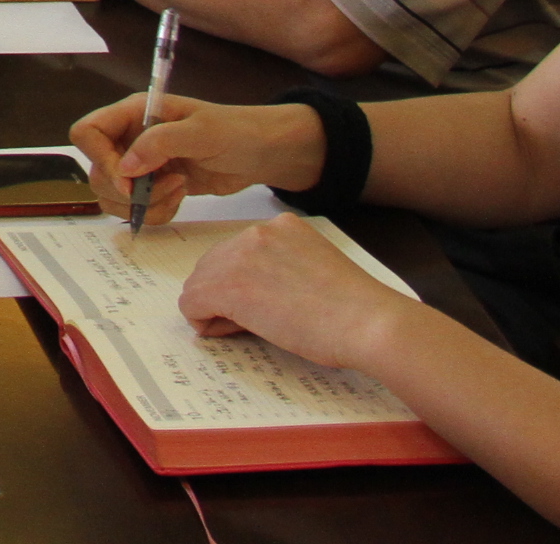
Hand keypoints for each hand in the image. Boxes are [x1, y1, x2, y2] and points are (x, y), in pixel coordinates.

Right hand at [67, 94, 324, 230]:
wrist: (265, 153)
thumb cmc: (237, 131)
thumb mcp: (202, 132)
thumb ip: (160, 144)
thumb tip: (125, 168)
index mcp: (135, 114)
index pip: (88, 133)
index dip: (99, 159)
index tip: (128, 181)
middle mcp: (131, 138)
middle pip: (97, 171)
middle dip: (128, 190)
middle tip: (166, 186)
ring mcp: (143, 165)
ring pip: (113, 195)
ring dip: (143, 204)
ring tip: (178, 192)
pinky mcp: (156, 187)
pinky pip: (136, 208)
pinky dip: (155, 213)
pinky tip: (180, 199)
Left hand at [177, 213, 416, 374]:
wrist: (368, 322)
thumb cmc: (355, 310)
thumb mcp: (314, 271)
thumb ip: (281, 269)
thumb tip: (253, 293)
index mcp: (281, 227)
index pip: (240, 253)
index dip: (245, 285)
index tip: (267, 306)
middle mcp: (256, 233)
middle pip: (214, 265)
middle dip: (226, 296)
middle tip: (255, 323)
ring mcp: (240, 256)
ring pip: (199, 284)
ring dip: (216, 309)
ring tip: (250, 329)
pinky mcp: (228, 286)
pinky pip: (191, 303)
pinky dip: (204, 321)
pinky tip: (232, 332)